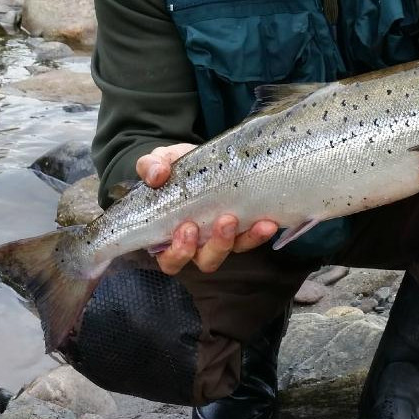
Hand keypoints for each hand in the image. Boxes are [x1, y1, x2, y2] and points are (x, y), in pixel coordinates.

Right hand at [136, 144, 278, 274]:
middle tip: (223, 221)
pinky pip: (252, 238)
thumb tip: (156, 175)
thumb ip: (151, 167)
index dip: (178, 252)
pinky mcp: (242, 228)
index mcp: (170, 235)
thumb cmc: (174, 168)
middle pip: (205, 260)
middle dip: (216, 245)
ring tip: (245, 218)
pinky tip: (267, 221)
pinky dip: (259, 232)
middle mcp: (197, 244)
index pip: (170, 259)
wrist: (200, 159)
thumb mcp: (160, 162)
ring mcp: (221, 237)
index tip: (187, 229)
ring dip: (242, 239)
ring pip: (231, 251)